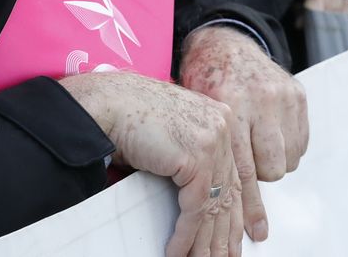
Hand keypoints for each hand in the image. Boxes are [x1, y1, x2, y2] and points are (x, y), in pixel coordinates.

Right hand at [60, 70, 242, 256]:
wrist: (108, 104)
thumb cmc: (130, 117)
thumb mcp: (173, 137)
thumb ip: (193, 158)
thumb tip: (200, 201)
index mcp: (221, 119)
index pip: (236, 175)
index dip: (238, 211)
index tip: (239, 237)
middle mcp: (223, 128)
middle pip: (230, 192)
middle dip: (226, 233)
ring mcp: (213, 141)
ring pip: (214, 205)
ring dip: (206, 242)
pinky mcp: (197, 157)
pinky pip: (195, 209)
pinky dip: (185, 235)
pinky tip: (178, 253)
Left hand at [180, 26, 308, 243]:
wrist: (225, 44)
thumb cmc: (205, 85)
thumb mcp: (200, 115)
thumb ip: (213, 152)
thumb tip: (220, 205)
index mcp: (231, 106)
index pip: (243, 168)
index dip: (250, 205)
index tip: (258, 233)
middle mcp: (261, 101)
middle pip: (271, 168)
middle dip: (259, 173)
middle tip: (245, 158)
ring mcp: (283, 96)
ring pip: (288, 159)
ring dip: (273, 160)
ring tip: (256, 142)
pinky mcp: (298, 94)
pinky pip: (301, 142)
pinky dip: (287, 145)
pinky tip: (270, 131)